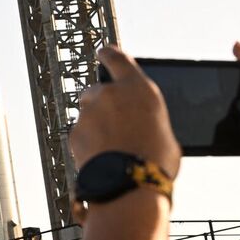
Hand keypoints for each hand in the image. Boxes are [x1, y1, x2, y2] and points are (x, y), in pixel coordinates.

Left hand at [68, 46, 180, 180]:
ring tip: (112, 149)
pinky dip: (87, 143)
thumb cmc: (156, 162)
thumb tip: (141, 123)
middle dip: (101, 103)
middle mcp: (109, 94)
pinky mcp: (74, 132)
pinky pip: (80, 134)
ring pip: (87, 114)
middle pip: (97, 90)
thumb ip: (147, 117)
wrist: (130, 186)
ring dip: (95, 126)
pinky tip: (101, 158)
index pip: (116, 58)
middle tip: (115, 125)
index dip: (108, 55)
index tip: (103, 53)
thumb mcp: (164, 132)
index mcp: (138, 88)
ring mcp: (88, 113)